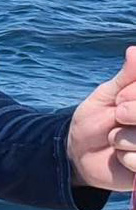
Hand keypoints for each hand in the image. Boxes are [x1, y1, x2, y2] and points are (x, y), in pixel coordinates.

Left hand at [67, 47, 135, 191]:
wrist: (79, 154)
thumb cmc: (96, 119)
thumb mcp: (107, 95)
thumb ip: (126, 77)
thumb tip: (134, 51)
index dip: (133, 95)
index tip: (119, 99)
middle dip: (131, 113)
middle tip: (117, 116)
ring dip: (123, 138)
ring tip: (115, 139)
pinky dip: (126, 158)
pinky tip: (121, 157)